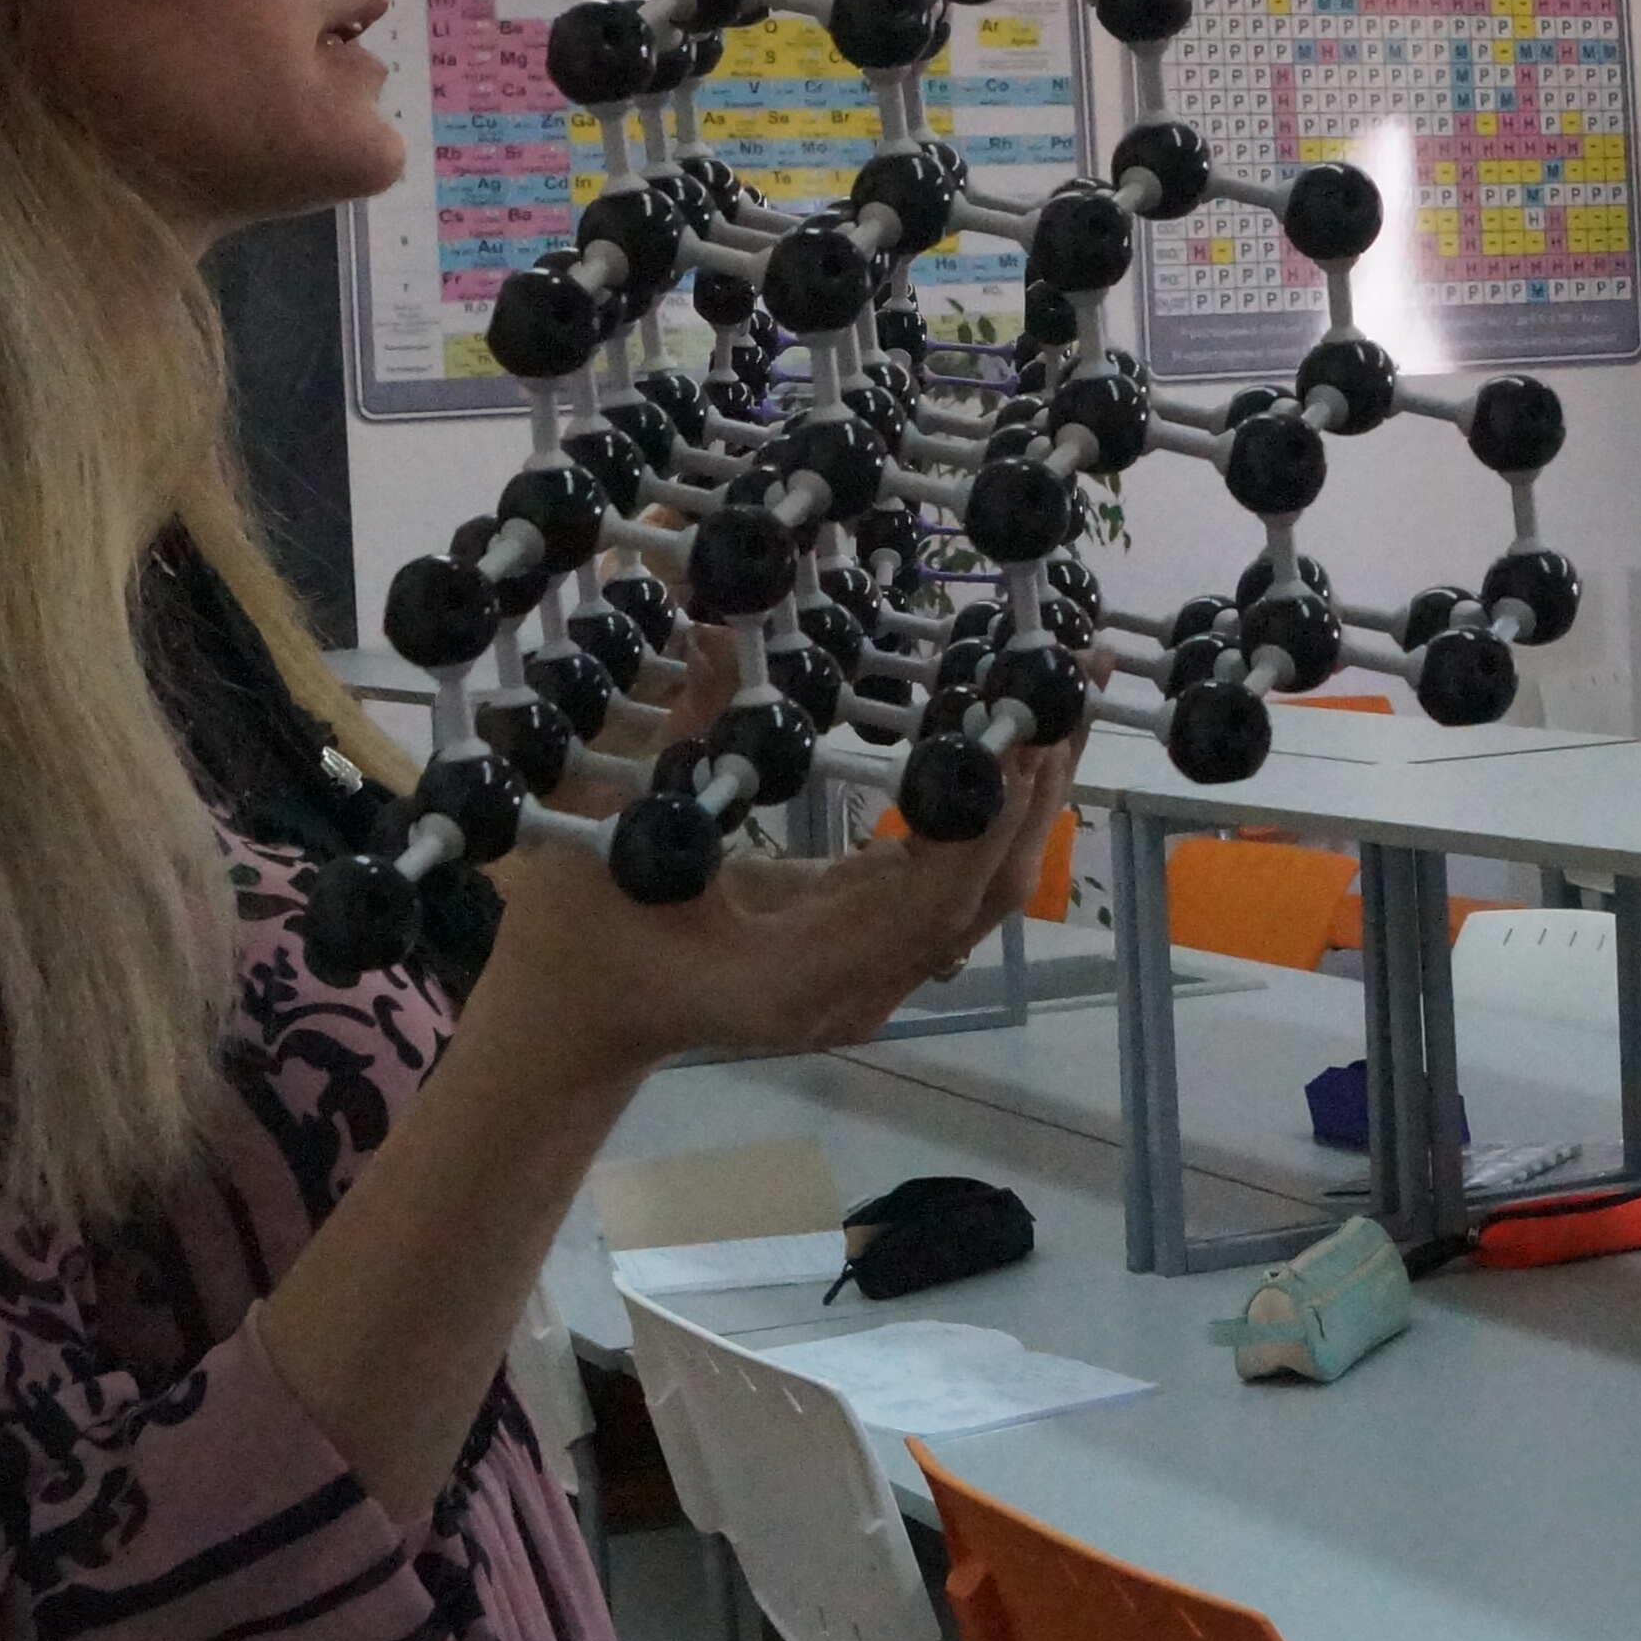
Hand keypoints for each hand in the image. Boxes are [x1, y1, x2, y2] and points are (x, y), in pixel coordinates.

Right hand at [469, 678, 1077, 1077]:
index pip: (924, 901)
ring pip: (978, 893)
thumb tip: (718, 620)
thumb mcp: (618, 827)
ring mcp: (871, 979)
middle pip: (980, 896)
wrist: (574, 1020)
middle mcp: (856, 990)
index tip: (1015, 731)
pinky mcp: (871, 952)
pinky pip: (950, 885)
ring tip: (1062, 698)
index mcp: (796, 978)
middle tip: (1067, 685)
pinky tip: (1008, 744)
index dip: (978, 818)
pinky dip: (986, 815)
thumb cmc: (582, 938)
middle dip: (1032, 791)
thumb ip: (685, 731)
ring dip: (1025, 797)